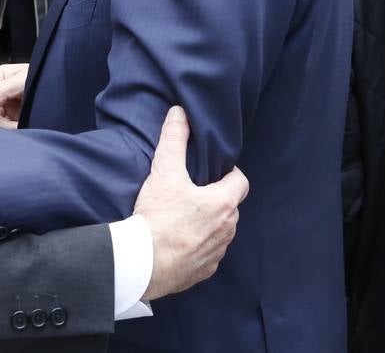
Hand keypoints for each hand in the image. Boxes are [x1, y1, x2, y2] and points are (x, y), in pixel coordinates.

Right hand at [136, 106, 248, 300]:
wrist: (144, 263)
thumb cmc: (158, 217)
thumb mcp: (164, 172)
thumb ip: (174, 139)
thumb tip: (179, 113)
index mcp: (223, 203)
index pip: (240, 181)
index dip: (228, 173)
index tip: (212, 172)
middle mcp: (227, 229)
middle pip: (229, 206)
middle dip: (215, 198)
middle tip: (191, 192)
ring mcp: (217, 252)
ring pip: (219, 232)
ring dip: (207, 224)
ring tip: (181, 217)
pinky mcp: (204, 270)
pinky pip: (207, 254)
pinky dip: (197, 246)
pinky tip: (177, 241)